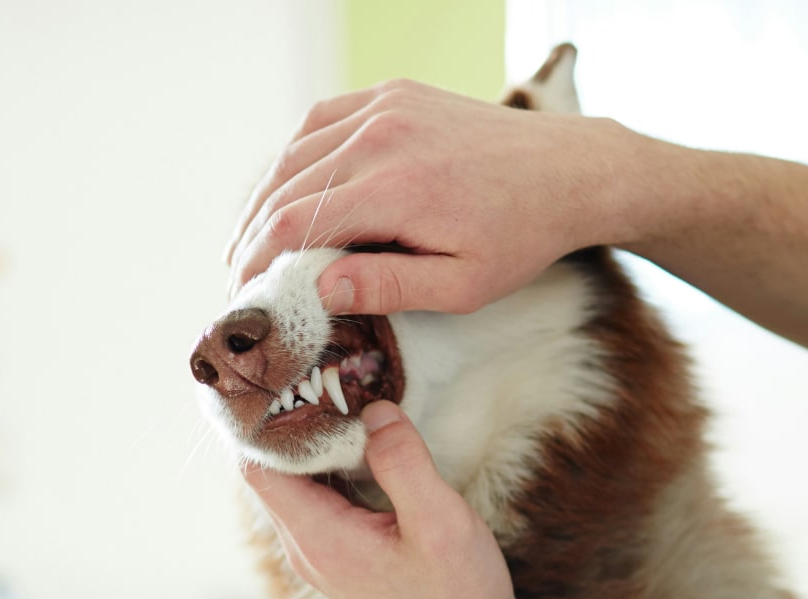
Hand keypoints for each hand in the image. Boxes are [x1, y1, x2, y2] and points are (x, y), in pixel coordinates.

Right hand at [226, 80, 625, 315]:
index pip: (296, 224)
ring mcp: (387, 106)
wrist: (568, 171)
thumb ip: (388, 287)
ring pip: (296, 152)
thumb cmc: (520, 237)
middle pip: (285, 188)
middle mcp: (383, 135)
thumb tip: (318, 290)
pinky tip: (285, 189)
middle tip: (239, 276)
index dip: (258, 262)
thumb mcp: (462, 284)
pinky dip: (295, 157)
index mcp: (397, 188)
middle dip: (253, 237)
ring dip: (265, 198)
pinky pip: (322, 121)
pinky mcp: (394, 94)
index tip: (243, 294)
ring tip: (250, 240)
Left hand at [240, 401, 527, 598]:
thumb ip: (402, 462)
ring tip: (346, 399)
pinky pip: (322, 501)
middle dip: (294, 423)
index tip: (296, 377)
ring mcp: (323, 557)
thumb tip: (375, 410)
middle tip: (328, 376)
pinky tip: (366, 445)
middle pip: (273, 471)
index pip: (258, 466)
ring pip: (298, 485)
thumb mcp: (439, 522)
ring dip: (318, 445)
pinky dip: (335, 468)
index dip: (267, 420)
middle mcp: (307, 549)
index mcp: (318, 539)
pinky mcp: (343, 559)